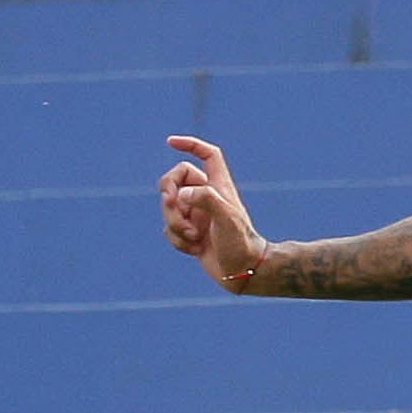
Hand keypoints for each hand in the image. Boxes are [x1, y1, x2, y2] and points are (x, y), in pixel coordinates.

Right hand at [160, 135, 271, 291]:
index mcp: (220, 187)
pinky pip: (168, 229)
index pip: (207, 155)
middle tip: (174, 206)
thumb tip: (181, 194)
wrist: (244, 270)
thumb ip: (206, 199)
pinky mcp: (190, 232)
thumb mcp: (226, 218)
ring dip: (174, 223)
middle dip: (168, 195)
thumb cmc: (241, 243)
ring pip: (168, 208)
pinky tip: (195, 249)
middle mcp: (207, 197)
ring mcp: (197, 215)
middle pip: (174, 181)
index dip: (190, 145)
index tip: (170, 142)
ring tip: (194, 237)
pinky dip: (176, 240)